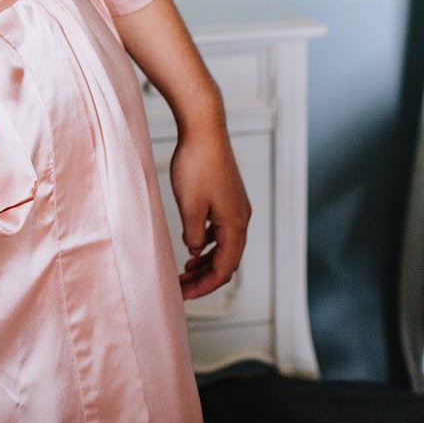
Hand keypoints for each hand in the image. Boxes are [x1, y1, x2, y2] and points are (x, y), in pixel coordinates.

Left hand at [169, 124, 249, 300]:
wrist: (204, 127)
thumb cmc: (196, 163)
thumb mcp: (189, 206)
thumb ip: (192, 234)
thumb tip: (194, 249)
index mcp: (235, 225)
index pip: (224, 269)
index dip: (204, 287)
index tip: (183, 295)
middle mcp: (242, 218)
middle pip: (227, 260)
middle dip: (204, 278)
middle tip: (181, 288)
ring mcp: (237, 207)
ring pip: (225, 245)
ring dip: (206, 261)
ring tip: (185, 271)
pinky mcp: (229, 197)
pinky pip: (222, 230)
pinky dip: (208, 242)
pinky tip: (192, 244)